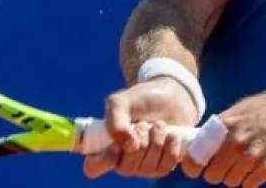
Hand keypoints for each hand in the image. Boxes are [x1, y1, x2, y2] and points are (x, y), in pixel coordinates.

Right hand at [83, 76, 199, 178]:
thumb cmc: (140, 99)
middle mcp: (122, 161)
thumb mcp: (121, 102)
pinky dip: (170, 148)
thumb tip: (130, 147)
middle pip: (126, 167)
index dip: (103, 161)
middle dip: (139, 139)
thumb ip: (116, 121)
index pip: (94, 167)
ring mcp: (142, 167)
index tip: (115, 146)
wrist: (169, 97)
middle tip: (143, 123)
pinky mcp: (161, 167)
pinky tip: (171, 135)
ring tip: (158, 124)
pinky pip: (165, 167)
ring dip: (155, 140)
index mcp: (105, 146)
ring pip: (147, 167)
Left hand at [181, 88, 265, 187]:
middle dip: (215, 172)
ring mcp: (253, 157)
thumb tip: (203, 138)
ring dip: (233, 176)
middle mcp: (237, 142)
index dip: (193, 165)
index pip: (198, 155)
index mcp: (226, 125)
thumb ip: (222, 124)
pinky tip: (255, 168)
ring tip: (241, 164)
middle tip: (222, 165)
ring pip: (230, 182)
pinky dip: (249, 180)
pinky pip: (249, 185)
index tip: (194, 168)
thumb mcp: (242, 108)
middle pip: (213, 175)